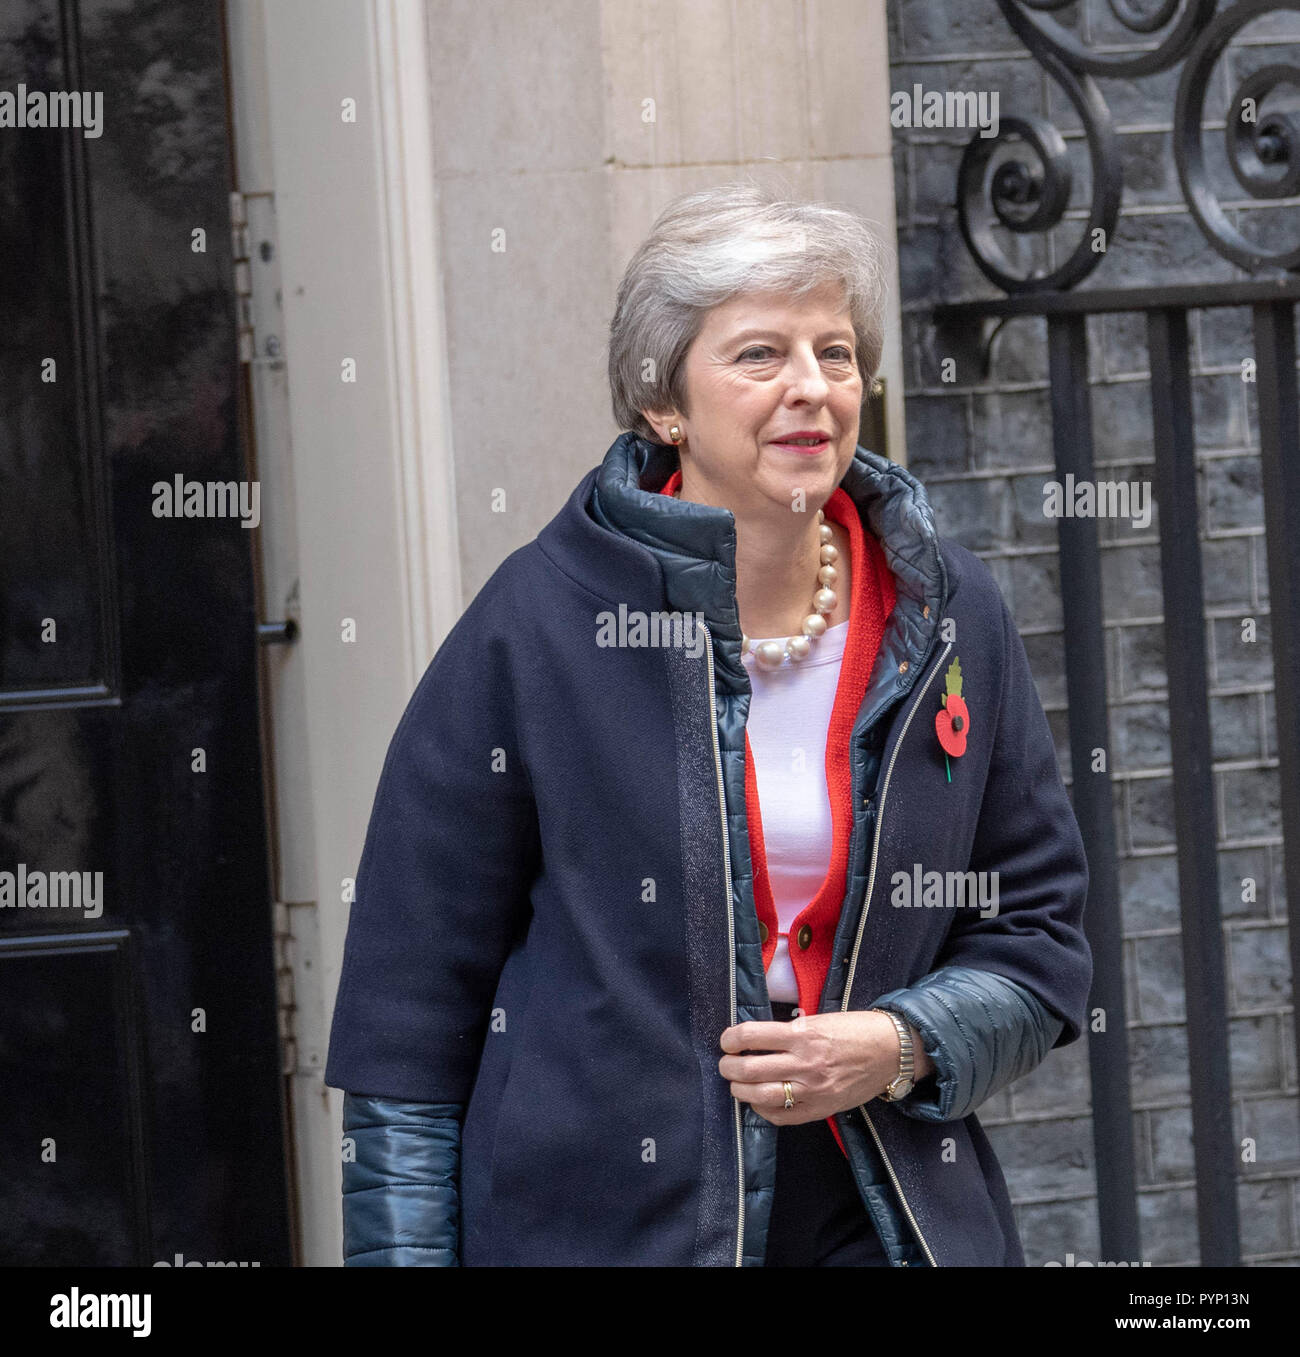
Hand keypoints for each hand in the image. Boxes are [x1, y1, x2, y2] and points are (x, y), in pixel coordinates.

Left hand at [718, 1009, 933, 1124]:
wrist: (891, 1052)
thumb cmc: (855, 1030)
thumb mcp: (819, 1019)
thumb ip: (789, 1031)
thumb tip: (755, 1038)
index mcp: (803, 1034)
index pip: (751, 1036)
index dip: (730, 1039)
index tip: (727, 1041)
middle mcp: (805, 1063)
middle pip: (750, 1069)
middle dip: (729, 1067)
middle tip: (726, 1064)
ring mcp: (812, 1090)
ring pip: (761, 1096)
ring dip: (740, 1091)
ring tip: (737, 1084)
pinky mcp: (820, 1109)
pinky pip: (781, 1116)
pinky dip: (762, 1110)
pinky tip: (759, 1102)